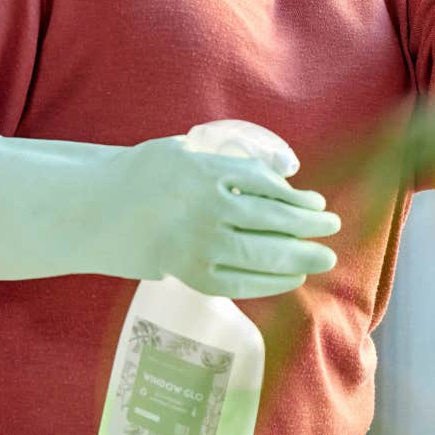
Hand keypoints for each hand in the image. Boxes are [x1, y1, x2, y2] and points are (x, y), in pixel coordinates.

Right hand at [0, 123, 341, 298]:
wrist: (100, 213)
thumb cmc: (148, 176)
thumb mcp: (187, 150)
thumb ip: (234, 159)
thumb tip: (286, 171)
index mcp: (205, 171)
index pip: (265, 185)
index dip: (296, 197)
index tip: (316, 202)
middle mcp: (206, 209)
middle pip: (272, 220)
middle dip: (309, 226)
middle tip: (333, 228)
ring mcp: (199, 245)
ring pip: (262, 254)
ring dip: (299, 256)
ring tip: (323, 256)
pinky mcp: (193, 274)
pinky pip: (242, 283)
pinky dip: (271, 282)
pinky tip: (291, 277)